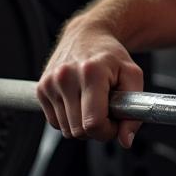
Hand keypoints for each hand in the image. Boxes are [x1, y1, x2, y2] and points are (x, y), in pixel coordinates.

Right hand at [36, 18, 143, 148]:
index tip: (116, 122)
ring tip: (93, 103)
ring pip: (66, 130)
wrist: (87, 35)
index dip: (108, 131)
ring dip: (82, 124)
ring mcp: (50, 83)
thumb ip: (135, 109)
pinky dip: (69, 118)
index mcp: (91, 73)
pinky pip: (54, 122)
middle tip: (107, 111)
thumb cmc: (110, 55)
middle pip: (78, 131)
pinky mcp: (40, 89)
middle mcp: (66, 77)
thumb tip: (126, 140)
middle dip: (96, 129)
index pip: (93, 123)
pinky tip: (79, 101)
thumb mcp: (133, 75)